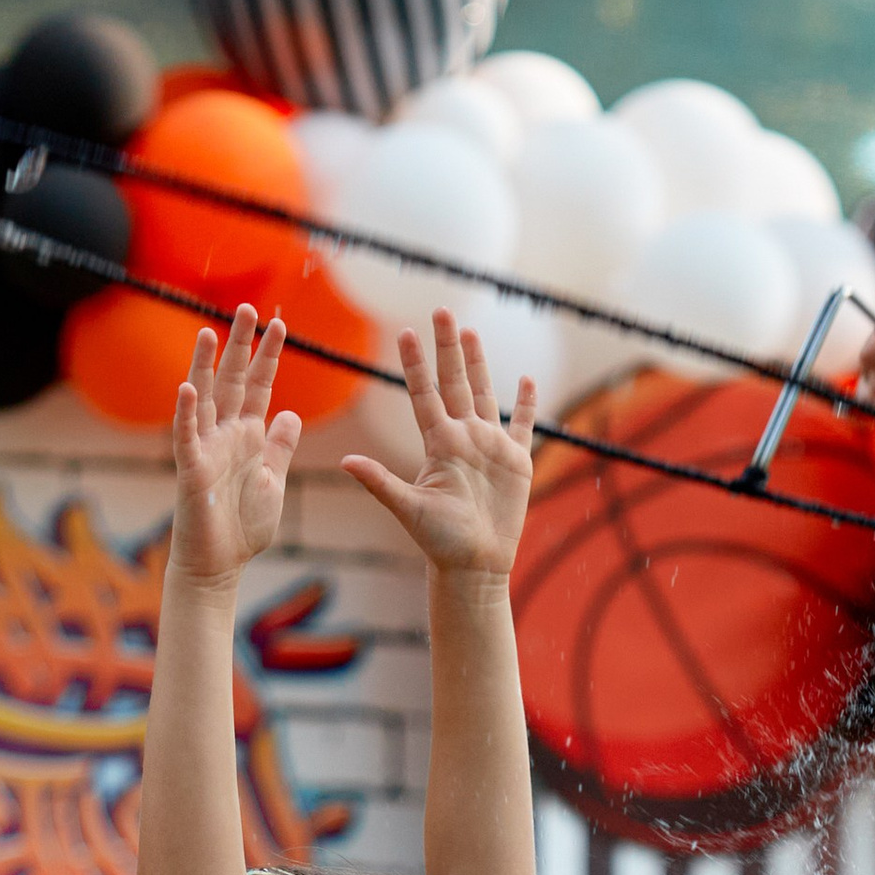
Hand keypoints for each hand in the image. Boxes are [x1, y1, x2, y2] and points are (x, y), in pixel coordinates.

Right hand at [170, 307, 301, 583]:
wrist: (220, 565)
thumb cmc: (244, 526)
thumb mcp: (273, 480)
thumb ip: (280, 447)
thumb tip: (290, 413)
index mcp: (247, 435)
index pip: (259, 386)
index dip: (269, 356)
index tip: (279, 324)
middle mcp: (225, 435)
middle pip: (232, 381)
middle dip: (240, 346)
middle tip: (247, 308)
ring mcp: (205, 448)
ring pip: (204, 399)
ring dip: (205, 366)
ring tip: (209, 332)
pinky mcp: (191, 470)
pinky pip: (186, 436)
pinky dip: (187, 413)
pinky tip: (188, 388)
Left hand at [342, 312, 534, 579]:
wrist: (474, 566)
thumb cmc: (439, 542)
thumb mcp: (408, 508)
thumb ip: (380, 482)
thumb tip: (346, 461)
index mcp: (438, 444)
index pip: (424, 394)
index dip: (416, 364)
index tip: (405, 332)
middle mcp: (462, 438)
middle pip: (454, 382)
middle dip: (447, 347)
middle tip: (440, 309)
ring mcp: (489, 447)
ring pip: (485, 394)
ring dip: (478, 363)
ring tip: (470, 332)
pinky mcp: (516, 461)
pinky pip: (523, 425)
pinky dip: (527, 403)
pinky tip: (527, 379)